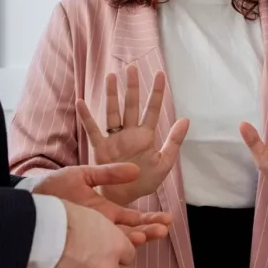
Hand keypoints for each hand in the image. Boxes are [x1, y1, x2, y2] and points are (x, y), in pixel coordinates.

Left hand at [33, 162, 171, 245]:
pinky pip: (97, 253)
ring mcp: (91, 237)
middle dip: (148, 232)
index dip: (150, 220)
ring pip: (118, 245)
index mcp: (106, 211)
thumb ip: (109, 173)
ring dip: (134, 241)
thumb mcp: (84, 174)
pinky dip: (111, 251)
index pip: (133, 219)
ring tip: (145, 237)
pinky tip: (122, 248)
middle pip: (131, 234)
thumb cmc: (54, 186)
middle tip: (163, 230)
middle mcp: (101, 228)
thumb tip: (136, 170)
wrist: (29, 198)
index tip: (166, 220)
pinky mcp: (78, 244)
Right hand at [34, 201, 135, 267]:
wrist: (41, 232)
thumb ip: (108, 235)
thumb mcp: (95, 217)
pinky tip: (59, 267)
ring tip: (74, 262)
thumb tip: (106, 240)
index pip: (129, 257)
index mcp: (118, 247)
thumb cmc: (67, 217)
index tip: (112, 250)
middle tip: (95, 259)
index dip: (119, 253)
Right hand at [76, 64, 189, 204]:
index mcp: (145, 136)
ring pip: (112, 112)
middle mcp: (129, 133)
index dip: (156, 92)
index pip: (152, 109)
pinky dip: (87, 116)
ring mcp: (114, 139)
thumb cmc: (145, 181)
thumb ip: (174, 141)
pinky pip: (93, 130)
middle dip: (132, 87)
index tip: (160, 74)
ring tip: (111, 76)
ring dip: (111, 95)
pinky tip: (81, 102)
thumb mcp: (165, 163)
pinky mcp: (101, 148)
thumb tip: (186, 119)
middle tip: (132, 68)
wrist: (125, 199)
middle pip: (131, 105)